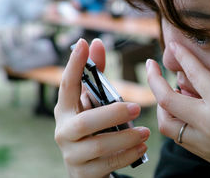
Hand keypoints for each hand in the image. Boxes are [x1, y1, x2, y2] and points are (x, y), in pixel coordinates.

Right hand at [54, 38, 149, 177]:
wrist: (86, 169)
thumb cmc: (93, 128)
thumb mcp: (93, 103)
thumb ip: (95, 75)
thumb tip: (96, 43)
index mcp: (64, 110)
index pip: (66, 85)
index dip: (74, 65)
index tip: (83, 43)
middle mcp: (63, 131)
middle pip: (85, 122)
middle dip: (113, 113)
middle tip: (138, 108)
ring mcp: (72, 154)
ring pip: (99, 146)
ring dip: (126, 137)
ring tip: (145, 133)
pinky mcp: (83, 173)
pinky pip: (108, 164)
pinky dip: (127, 155)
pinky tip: (141, 148)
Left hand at [146, 41, 209, 176]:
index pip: (196, 75)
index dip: (183, 57)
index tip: (174, 45)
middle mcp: (209, 125)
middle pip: (167, 99)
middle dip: (153, 79)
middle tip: (149, 64)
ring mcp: (204, 142)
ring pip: (166, 123)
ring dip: (159, 104)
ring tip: (163, 90)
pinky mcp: (205, 154)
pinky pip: (177, 137)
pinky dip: (170, 121)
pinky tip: (178, 112)